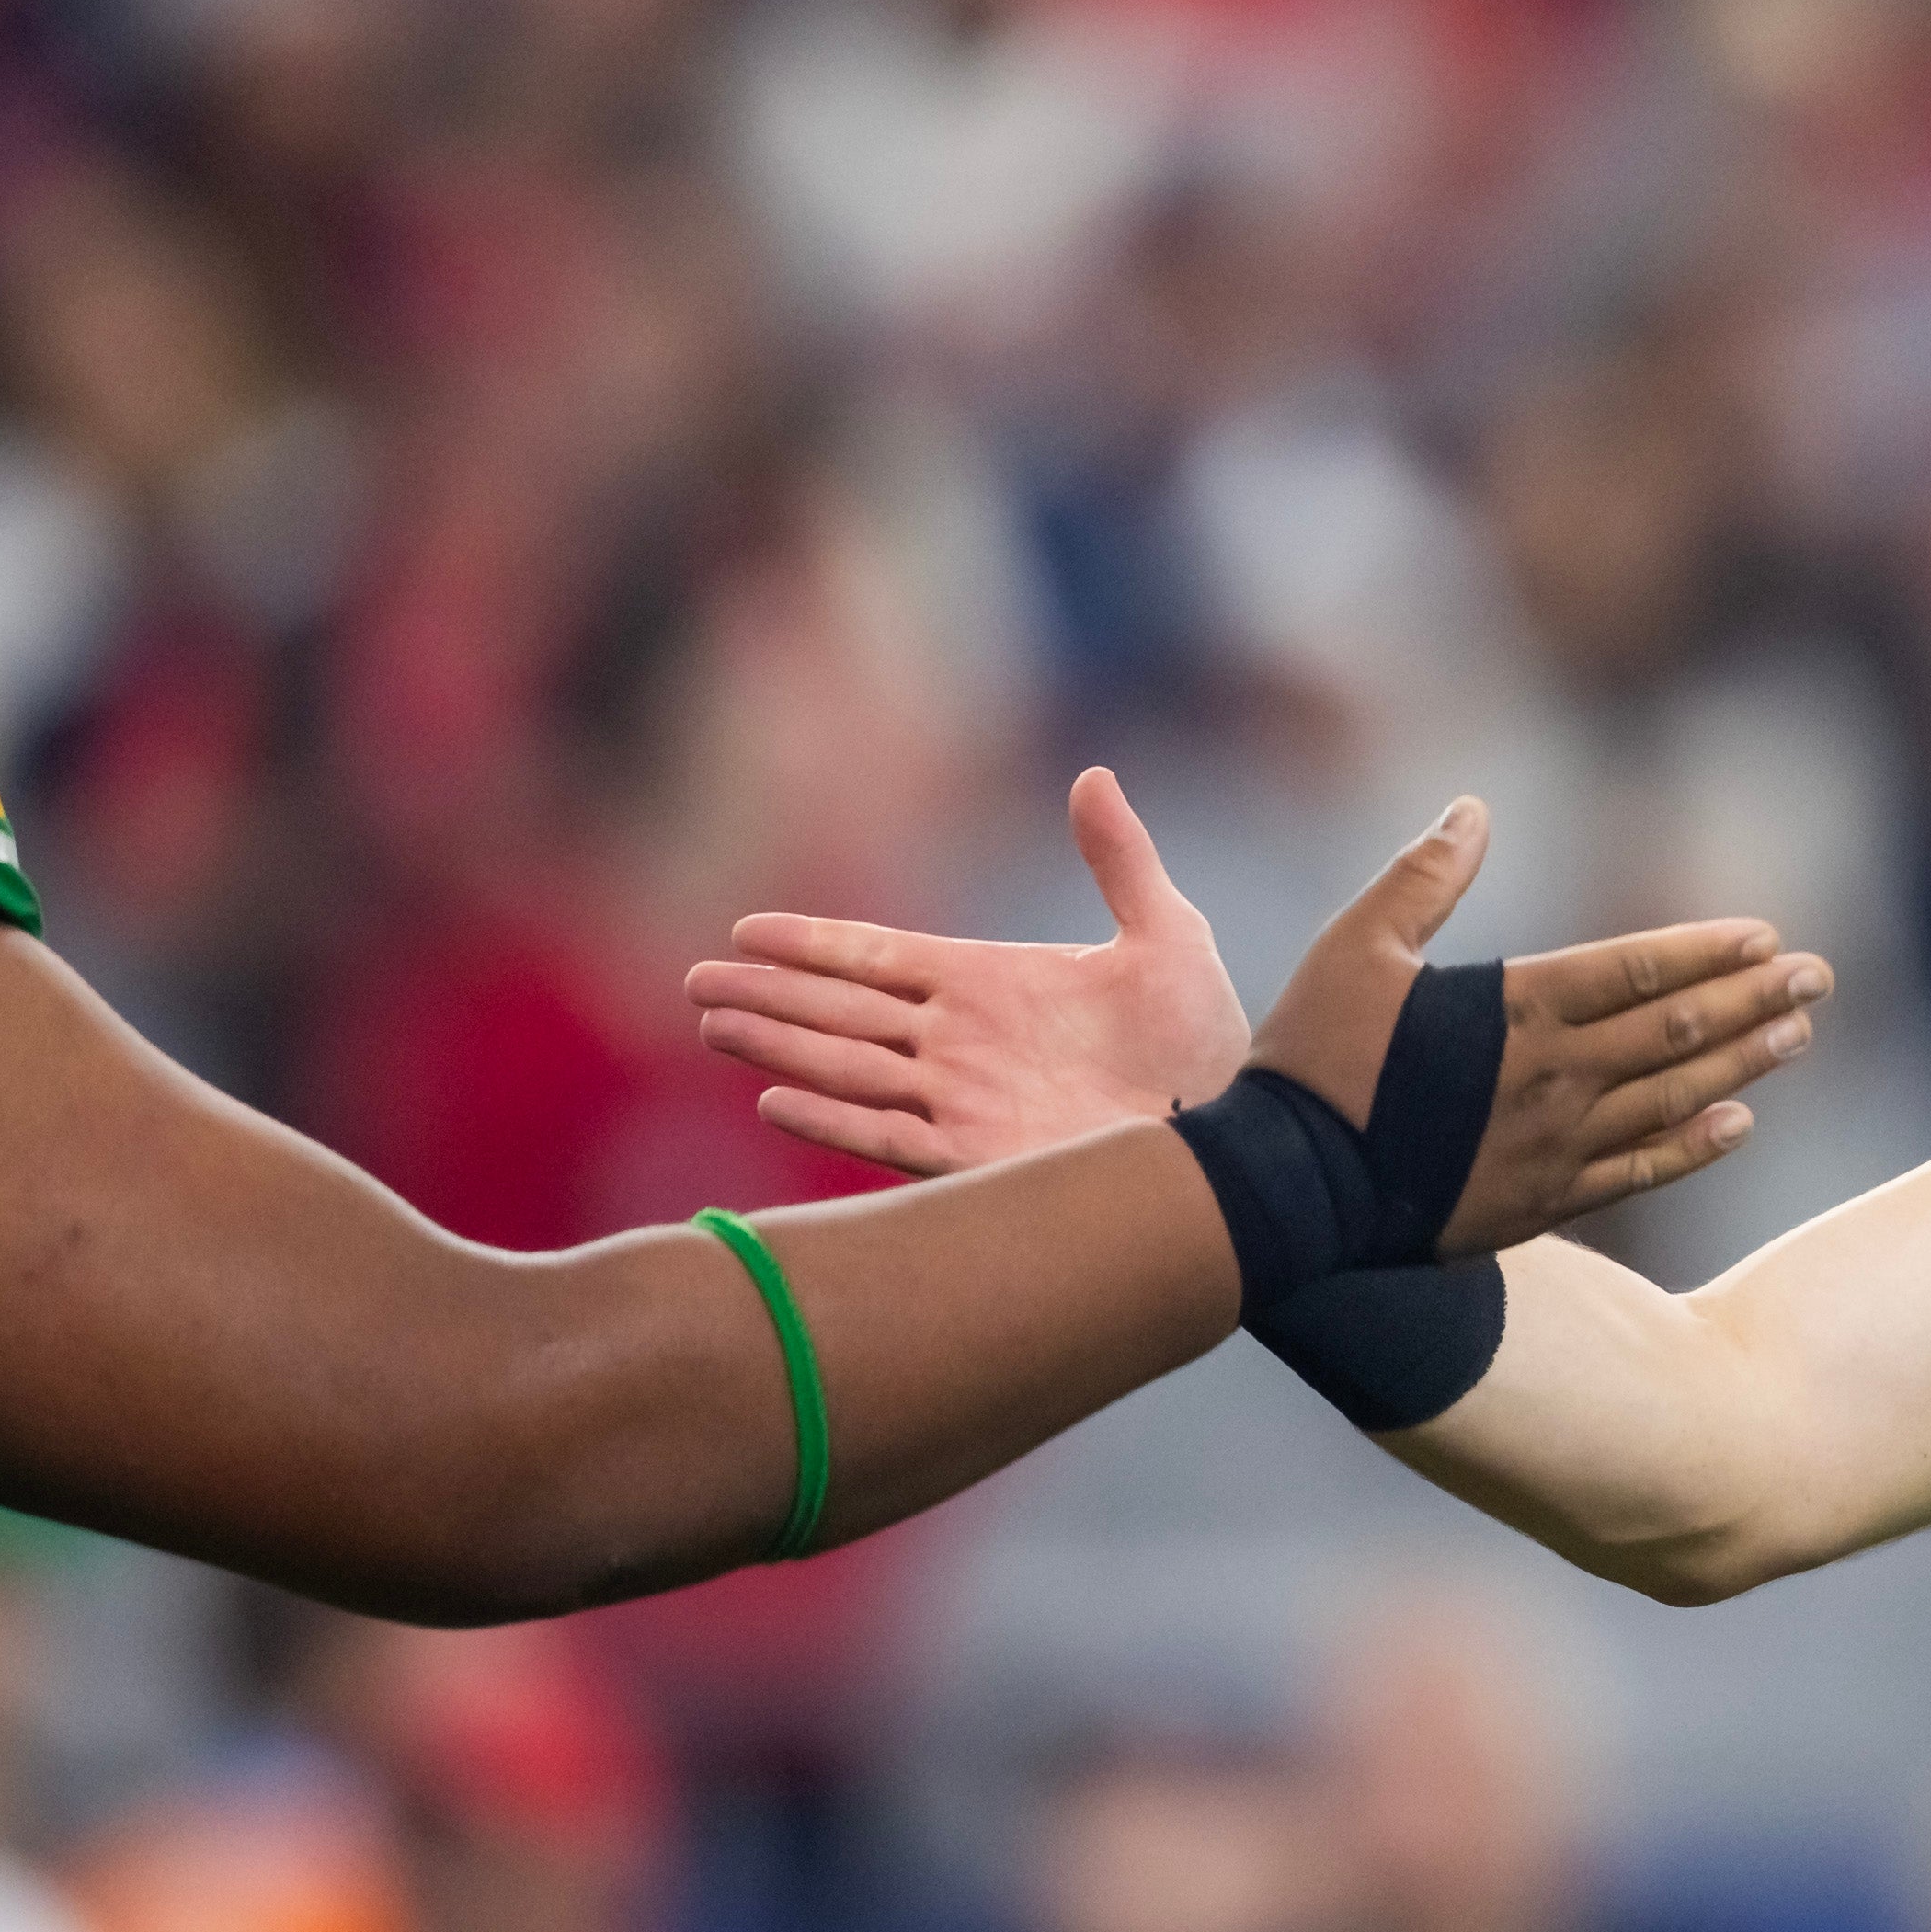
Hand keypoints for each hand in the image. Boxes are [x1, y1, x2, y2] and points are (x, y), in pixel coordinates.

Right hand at [692, 768, 1252, 1176]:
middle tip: (695, 982)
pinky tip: (773, 1098)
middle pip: (842, 1010)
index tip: (744, 930)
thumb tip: (1093, 776)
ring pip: (847, 1066)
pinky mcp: (976, 1156)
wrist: (1235, 1123)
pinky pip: (887, 1134)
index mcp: (989, 980)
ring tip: (713, 1024)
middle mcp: (959, 1039)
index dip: (812, 944)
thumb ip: (1120, 859)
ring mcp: (962, 1098)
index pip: (878, 955)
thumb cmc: (1204, 1032)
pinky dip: (832, 1118)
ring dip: (780, 1045)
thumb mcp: (1167, 933)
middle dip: (770, 995)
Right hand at [1234, 794, 1830, 1250]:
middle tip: (1819, 979)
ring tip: (1799, 1035)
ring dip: (1744, 1063)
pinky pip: (1639, 1170)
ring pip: (1673, 1097)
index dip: (1708, 953)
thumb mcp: (1354, 947)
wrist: (1285, 1190)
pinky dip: (1695, 1144)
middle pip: (1676, 1030)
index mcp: (1514, 1009)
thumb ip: (1422, 878)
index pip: (1637, 970)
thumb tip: (1473, 807)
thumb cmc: (1313, 1060)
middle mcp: (1552, 1077)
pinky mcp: (1540, 1200)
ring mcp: (1554, 1145)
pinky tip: (1740, 1123)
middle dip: (1754, 1000)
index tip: (1766, 938)